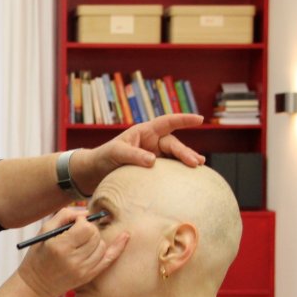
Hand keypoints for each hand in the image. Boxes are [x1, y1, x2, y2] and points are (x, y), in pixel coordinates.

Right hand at [15, 206, 127, 296]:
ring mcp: (83, 270)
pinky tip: (125, 236)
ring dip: (95, 239)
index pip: (85, 227)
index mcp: (60, 247)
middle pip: (95, 235)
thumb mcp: (44, 231)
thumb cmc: (38, 255)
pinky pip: (109, 259)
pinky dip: (117, 247)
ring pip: (102, 245)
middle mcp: (73, 260)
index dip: (81, 221)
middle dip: (89, 229)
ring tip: (82, 242)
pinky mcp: (89, 276)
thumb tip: (87, 211)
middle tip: (77, 232)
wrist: (36, 285)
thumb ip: (65, 215)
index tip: (74, 222)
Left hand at [71, 113, 205, 193]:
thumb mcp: (116, 152)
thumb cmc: (104, 157)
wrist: (96, 173)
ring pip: (175, 156)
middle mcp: (153, 142)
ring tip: (199, 166)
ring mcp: (155, 156)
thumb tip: (153, 160)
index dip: (184, 120)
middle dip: (185, 152)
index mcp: (145, 132)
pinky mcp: (154, 170)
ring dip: (187, 160)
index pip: (167, 122)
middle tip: (195, 162)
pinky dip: (180, 172)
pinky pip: (170, 169)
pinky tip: (189, 178)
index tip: (199, 119)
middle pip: (173, 144)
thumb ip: (133, 155)